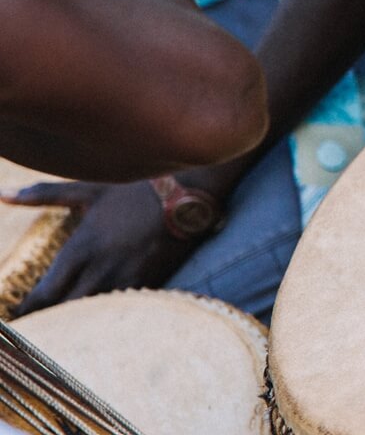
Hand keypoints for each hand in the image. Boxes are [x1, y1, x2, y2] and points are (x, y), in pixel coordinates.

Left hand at [4, 181, 194, 314]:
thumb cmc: (135, 192)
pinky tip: (100, 323)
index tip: (18, 318)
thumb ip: (42, 195)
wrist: (187, 198)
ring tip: (63, 333)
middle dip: (48, 323)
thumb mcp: (89, 191)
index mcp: (80, 249)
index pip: (43, 295)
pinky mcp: (147, 286)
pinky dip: (106, 318)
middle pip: (64, 312)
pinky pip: (120, 311)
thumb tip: (3, 194)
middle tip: (36, 332)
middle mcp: (99, 270)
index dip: (28, 312)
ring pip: (92, 316)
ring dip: (76, 323)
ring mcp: (124, 281)